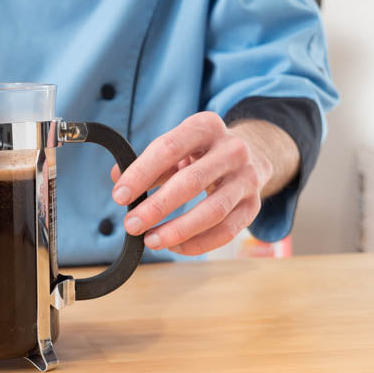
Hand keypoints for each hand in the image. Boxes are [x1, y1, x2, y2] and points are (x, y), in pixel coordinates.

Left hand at [110, 112, 273, 255]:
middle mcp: (232, 149)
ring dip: (178, 230)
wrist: (251, 154)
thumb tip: (118, 179)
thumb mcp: (177, 146)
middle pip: (192, 181)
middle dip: (157, 207)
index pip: (169, 148)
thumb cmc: (203, 152)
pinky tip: (175, 246)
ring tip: (151, 240)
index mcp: (206, 126)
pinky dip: (198, 243)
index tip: (120, 196)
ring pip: (213, 211)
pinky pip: (227, 231)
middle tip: (132, 224)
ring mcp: (247, 178)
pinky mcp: (254, 204)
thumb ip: (148, 163)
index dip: (142, 174)